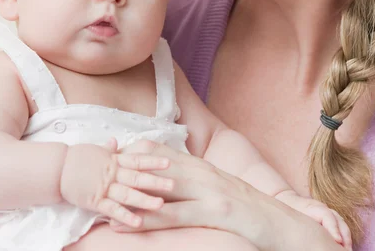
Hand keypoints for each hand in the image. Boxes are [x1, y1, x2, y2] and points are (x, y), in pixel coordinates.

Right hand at [60, 138, 174, 227]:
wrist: (56, 169)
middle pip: (137, 177)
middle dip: (156, 181)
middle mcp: (112, 173)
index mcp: (113, 160)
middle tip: (173, 184)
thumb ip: (107, 149)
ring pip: (128, 194)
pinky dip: (125, 216)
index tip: (169, 162)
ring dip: (145, 200)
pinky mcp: (95, 201)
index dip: (153, 161)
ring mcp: (104, 187)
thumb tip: (115, 141)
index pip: (137, 160)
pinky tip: (138, 222)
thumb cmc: (75, 158)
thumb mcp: (93, 150)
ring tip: (161, 205)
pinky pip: (112, 210)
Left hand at [108, 140, 344, 250]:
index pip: (157, 151)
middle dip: (121, 170)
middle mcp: (201, 171)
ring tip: (100, 201)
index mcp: (200, 165)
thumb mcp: (215, 190)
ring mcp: (209, 190)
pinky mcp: (216, 211)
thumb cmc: (245, 209)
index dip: (129, 152)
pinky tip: (126, 224)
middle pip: (152, 164)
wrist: (281, 224)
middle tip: (93, 175)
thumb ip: (190, 183)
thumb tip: (163, 183)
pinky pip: (175, 215)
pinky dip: (147, 219)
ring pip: (159, 188)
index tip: (106, 156)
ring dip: (127, 195)